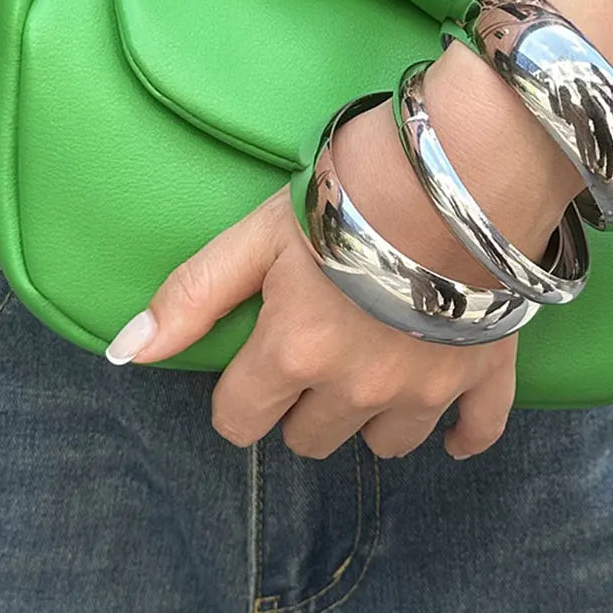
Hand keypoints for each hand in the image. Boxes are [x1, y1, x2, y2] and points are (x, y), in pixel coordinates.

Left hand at [105, 43, 581, 459]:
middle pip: (310, 440)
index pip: (240, 421)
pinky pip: (477, 432)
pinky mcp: (485, 373)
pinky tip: (451, 431)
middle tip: (319, 350)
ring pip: (385, 444)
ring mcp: (427, 389)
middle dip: (303, 405)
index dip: (240, 395)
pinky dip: (463, 435)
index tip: (257, 363)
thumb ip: (193, 294)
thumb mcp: (259, 233)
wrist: (466, 168)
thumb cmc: (352, 193)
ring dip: (372, 415)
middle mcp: (357, 389)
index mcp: (295, 355)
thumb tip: (127, 354)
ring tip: (377, 364)